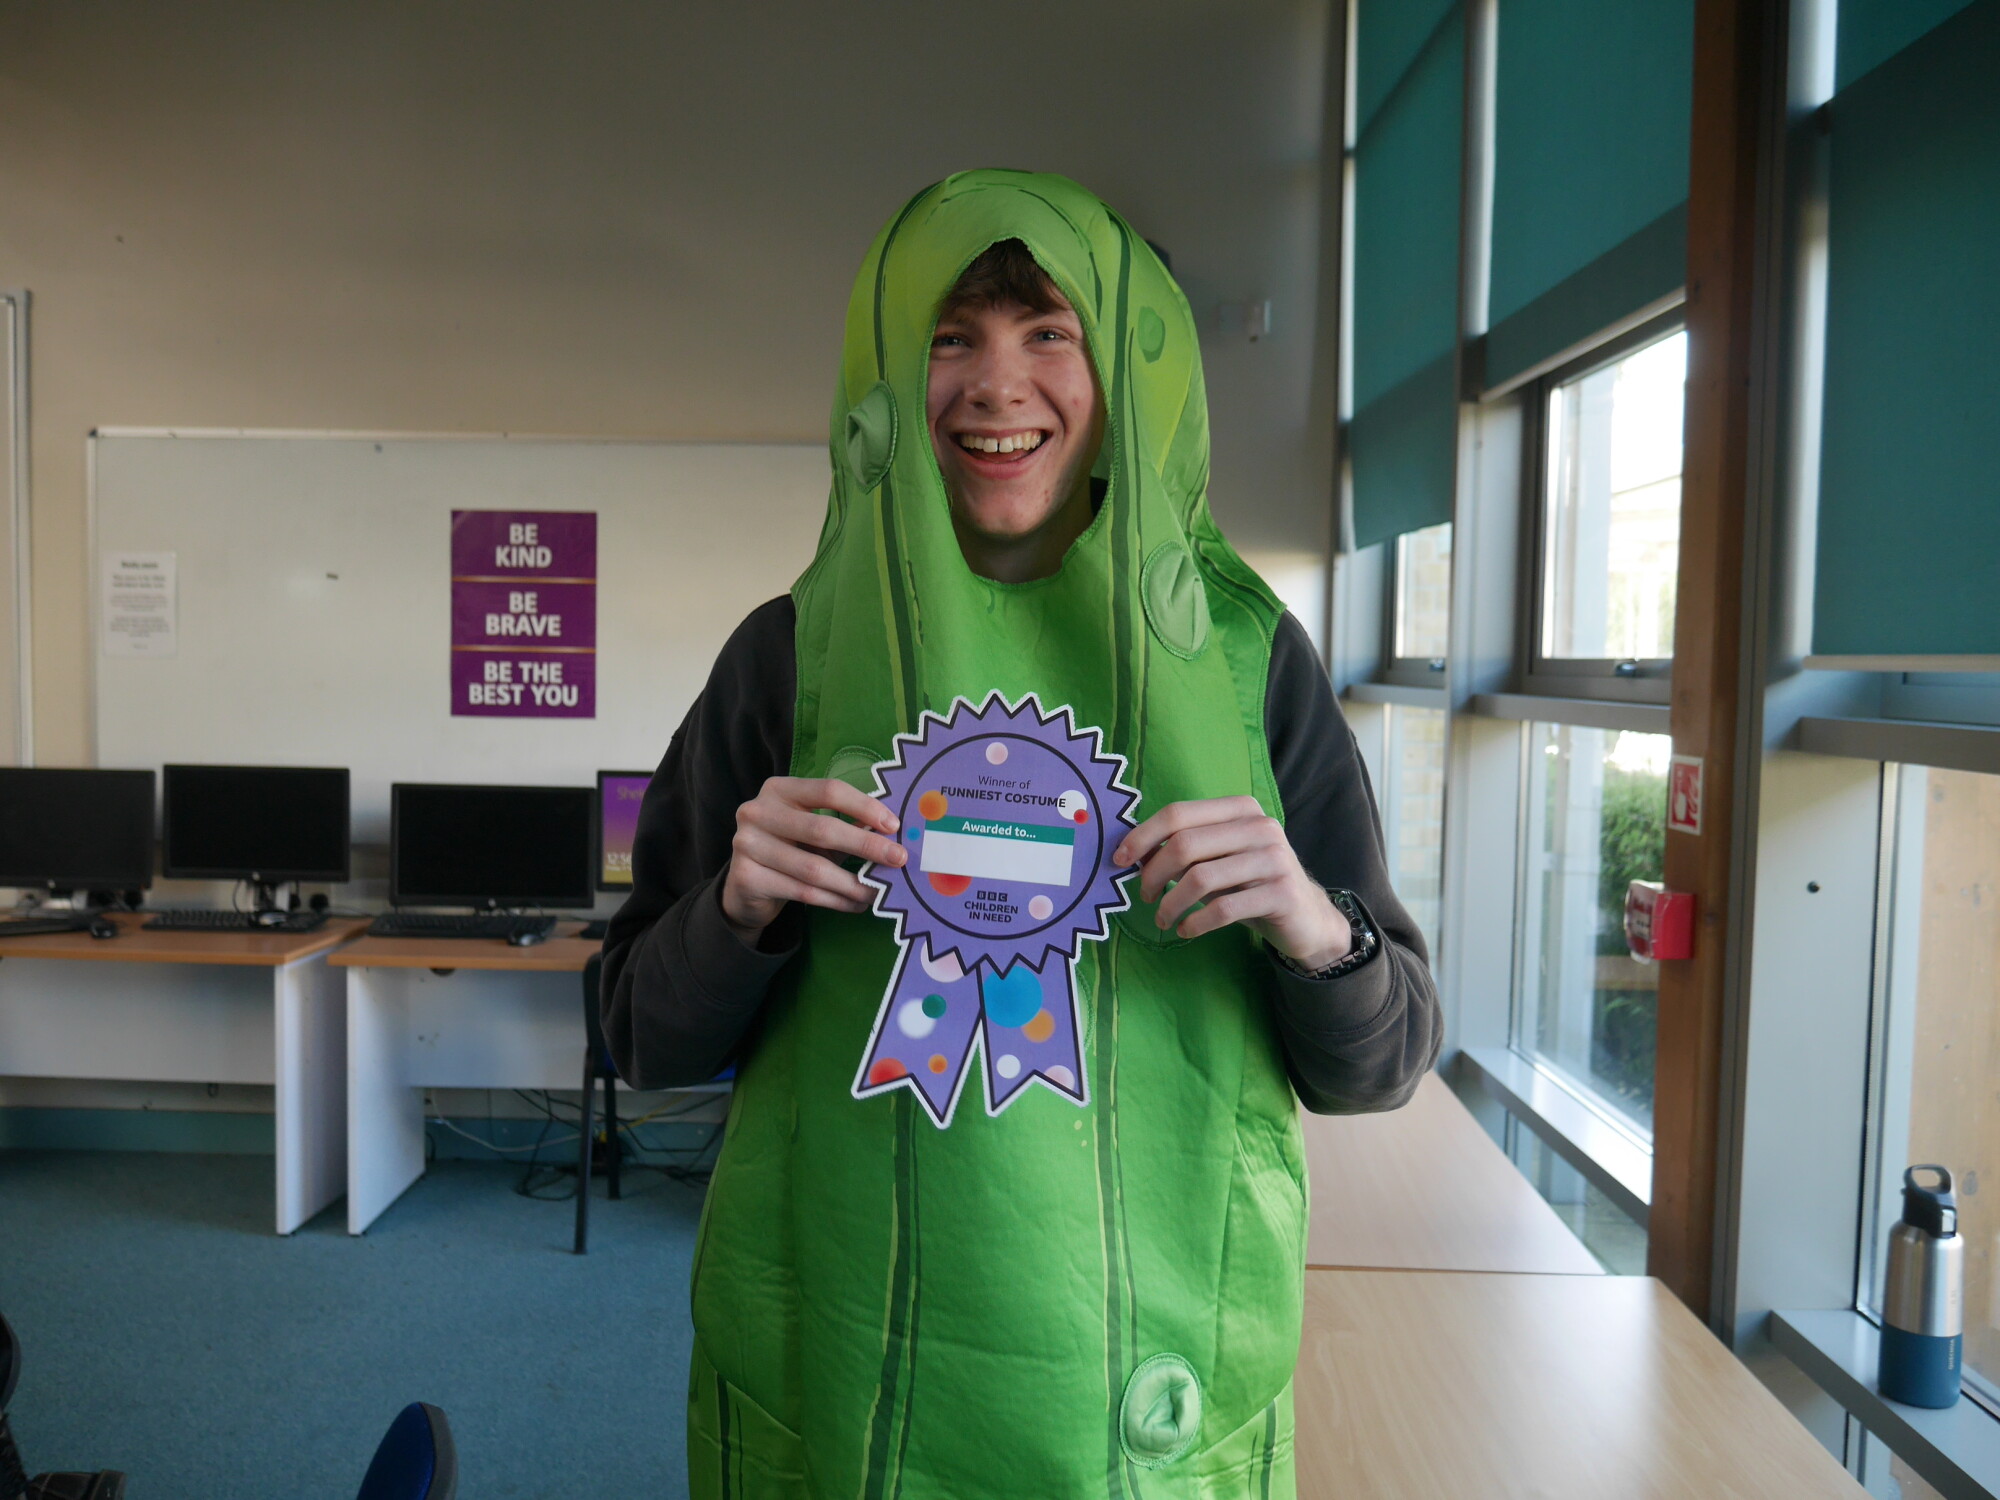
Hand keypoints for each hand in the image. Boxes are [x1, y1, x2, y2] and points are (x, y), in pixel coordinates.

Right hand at [721, 777, 905, 938]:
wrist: (746, 887)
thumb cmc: (790, 849)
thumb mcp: (815, 831)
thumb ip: (846, 825)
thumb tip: (891, 829)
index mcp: (779, 790)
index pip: (828, 790)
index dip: (864, 806)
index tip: (893, 825)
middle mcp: (757, 812)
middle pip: (822, 828)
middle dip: (866, 845)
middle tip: (897, 859)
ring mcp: (747, 844)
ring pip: (814, 868)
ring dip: (853, 883)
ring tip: (877, 891)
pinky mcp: (747, 877)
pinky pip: (804, 892)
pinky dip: (836, 900)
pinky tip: (855, 904)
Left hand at [1113, 796, 1350, 968]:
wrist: (1306, 917)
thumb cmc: (1251, 884)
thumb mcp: (1218, 859)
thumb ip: (1184, 849)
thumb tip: (1131, 852)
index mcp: (1240, 809)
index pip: (1178, 813)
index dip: (1143, 836)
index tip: (1120, 860)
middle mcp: (1260, 826)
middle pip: (1185, 844)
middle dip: (1154, 873)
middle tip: (1145, 896)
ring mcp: (1274, 859)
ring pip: (1201, 878)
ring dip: (1171, 903)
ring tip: (1163, 918)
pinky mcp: (1281, 894)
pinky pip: (1223, 909)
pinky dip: (1195, 922)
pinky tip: (1186, 929)